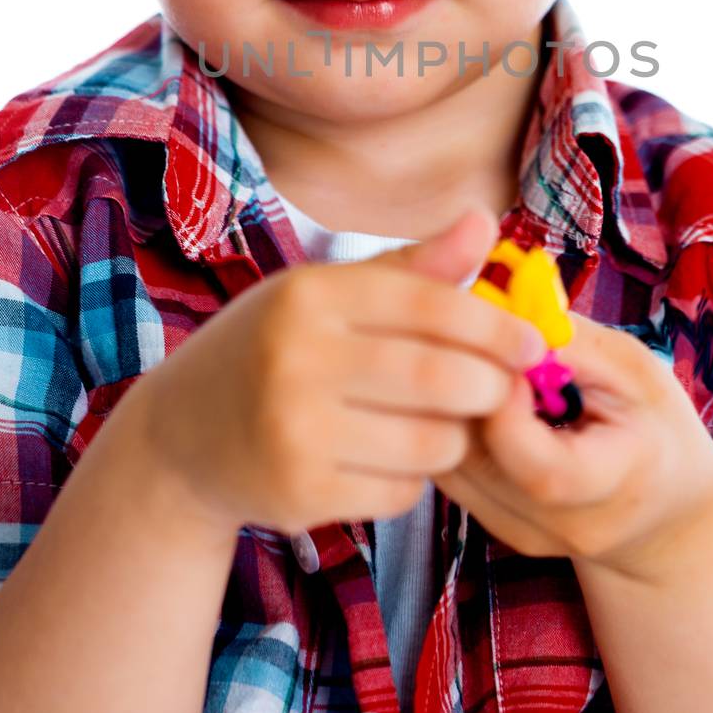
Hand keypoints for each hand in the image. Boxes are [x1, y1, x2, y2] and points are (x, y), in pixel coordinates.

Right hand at [135, 203, 546, 535]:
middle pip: (443, 378)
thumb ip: (410, 267)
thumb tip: (485, 221)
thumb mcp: (326, 295)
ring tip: (435, 423)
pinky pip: (402, 491)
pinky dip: (413, 479)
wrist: (179, 439)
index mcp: (309, 295)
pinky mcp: (298, 491)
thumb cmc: (271, 350)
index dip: (496, 327)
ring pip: (432, 442)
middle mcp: (296, 357)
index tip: (533, 344)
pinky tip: (386, 459)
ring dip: (452, 437)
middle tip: (499, 390)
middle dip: (489, 388)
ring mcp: (294, 429)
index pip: (431, 305)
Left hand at [434, 306, 712, 584]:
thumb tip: (503, 307)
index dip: (505, 408)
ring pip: (451, 463)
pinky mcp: (494, 525)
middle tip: (477, 341)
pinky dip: (453, 426)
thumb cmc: (655, 428)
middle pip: (478, 460)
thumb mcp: (635, 371)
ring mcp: (522, 532)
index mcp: (614, 485)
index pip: (539, 469)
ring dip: (451, 404)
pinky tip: (476, 393)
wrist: (666, 513)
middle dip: (465, 389)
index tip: (503, 354)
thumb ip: (572, 344)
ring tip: (478, 363)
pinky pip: (451, 470)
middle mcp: (562, 524)